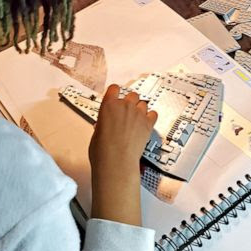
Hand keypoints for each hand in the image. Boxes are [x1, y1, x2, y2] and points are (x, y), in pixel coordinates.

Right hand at [88, 84, 157, 225]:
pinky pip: (153, 114)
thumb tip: (105, 125)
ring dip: (140, 109)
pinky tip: (146, 123)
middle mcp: (124, 106)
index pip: (114, 89)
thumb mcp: (96, 132)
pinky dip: (150, 117)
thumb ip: (103, 123)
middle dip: (129, 102)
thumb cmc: (102, 150)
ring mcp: (138, 114)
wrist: (116, 161)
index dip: (115, 92)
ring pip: (143, 103)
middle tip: (126, 112)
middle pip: (131, 95)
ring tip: (136, 120)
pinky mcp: (148, 123)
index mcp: (108, 106)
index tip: (116, 95)